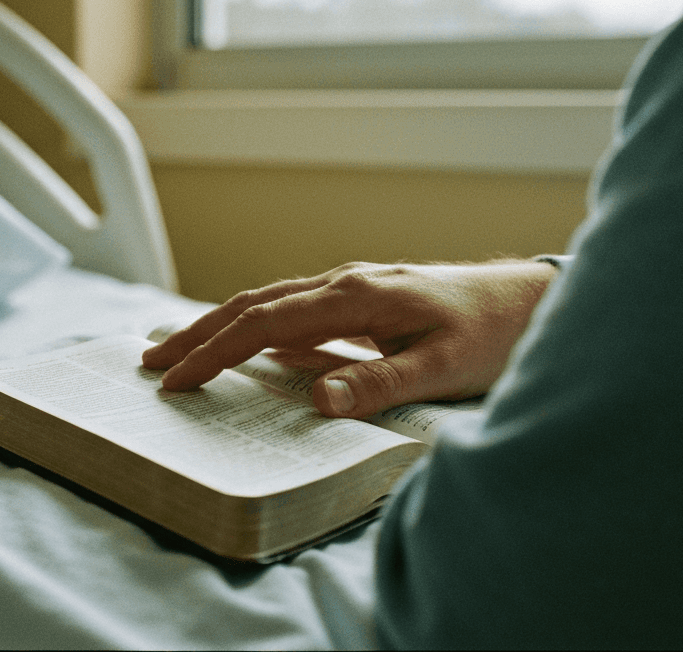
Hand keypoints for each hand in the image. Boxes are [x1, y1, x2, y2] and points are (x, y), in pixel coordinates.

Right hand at [141, 260, 556, 417]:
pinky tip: (250, 349)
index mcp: (357, 295)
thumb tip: (319, 398)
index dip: (214, 351)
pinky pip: (297, 313)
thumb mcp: (445, 367)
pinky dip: (259, 328)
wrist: (533, 299)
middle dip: (198, 333)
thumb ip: (382, 383)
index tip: (174, 380)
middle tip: (149, 362)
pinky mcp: (365, 301)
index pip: (265, 323)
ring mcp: (354, 289)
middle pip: (254, 305)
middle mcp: (347, 284)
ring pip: (271, 304)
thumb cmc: (496, 333)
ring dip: (222, 327)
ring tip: (180, 352)